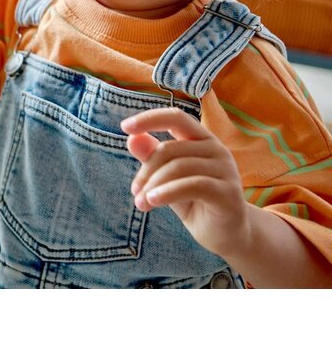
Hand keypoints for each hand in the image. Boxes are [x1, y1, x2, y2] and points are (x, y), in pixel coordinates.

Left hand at [122, 108, 250, 260]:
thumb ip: (152, 159)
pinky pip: (192, 185)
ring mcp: (226, 170)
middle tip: (135, 193)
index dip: (150, 118)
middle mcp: (217, 149)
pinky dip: (167, 192)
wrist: (225, 235)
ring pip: (178, 167)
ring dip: (153, 186)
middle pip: (169, 149)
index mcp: (201, 139)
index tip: (124, 127)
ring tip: (141, 203)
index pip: (176, 117)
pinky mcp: (229, 192)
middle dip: (146, 171)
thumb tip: (132, 138)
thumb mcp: (167, 179)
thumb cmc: (193, 202)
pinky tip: (152, 202)